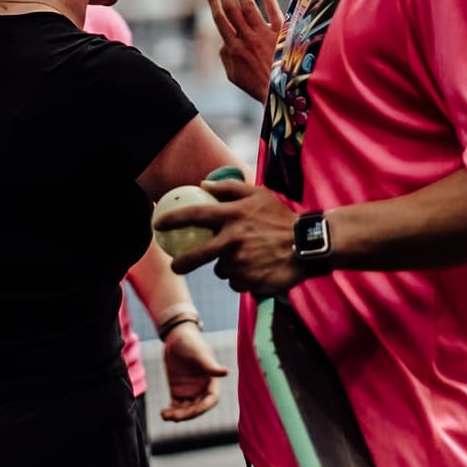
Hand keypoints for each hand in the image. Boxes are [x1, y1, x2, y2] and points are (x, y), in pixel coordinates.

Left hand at [157, 179, 303, 294]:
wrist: (308, 245)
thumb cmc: (281, 217)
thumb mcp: (258, 194)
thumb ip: (229, 187)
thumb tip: (203, 184)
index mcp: (233, 215)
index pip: (195, 215)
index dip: (173, 219)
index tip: (157, 224)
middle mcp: (233, 239)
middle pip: (196, 255)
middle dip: (182, 263)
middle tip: (177, 265)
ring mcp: (241, 263)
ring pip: (221, 270)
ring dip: (228, 266)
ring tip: (247, 258)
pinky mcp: (249, 281)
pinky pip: (236, 282)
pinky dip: (242, 278)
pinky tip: (256, 270)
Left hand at [158, 322, 227, 421]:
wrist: (176, 338)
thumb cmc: (191, 342)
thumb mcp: (200, 353)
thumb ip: (210, 365)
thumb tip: (226, 372)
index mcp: (211, 381)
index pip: (211, 399)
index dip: (204, 407)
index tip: (194, 411)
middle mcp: (202, 389)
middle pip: (197, 408)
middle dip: (187, 414)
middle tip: (175, 417)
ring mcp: (189, 392)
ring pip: (185, 410)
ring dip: (177, 415)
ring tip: (165, 416)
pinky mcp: (177, 392)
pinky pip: (175, 406)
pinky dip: (170, 412)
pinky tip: (163, 414)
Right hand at [205, 0, 282, 103]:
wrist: (283, 93)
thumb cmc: (257, 86)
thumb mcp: (234, 75)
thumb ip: (225, 56)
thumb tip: (222, 40)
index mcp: (233, 48)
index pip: (220, 18)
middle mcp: (246, 38)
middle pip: (231, 7)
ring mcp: (263, 34)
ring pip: (248, 5)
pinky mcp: (281, 33)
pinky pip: (273, 10)